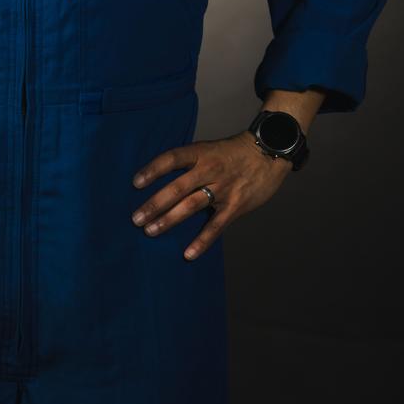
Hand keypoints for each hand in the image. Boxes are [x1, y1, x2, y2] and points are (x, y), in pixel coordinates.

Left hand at [130, 130, 292, 259]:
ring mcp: (223, 188)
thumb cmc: (233, 153)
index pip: (171, 159)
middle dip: (154, 204)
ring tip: (150, 231)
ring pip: (191, 206)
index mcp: (200, 153)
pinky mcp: (235, 206)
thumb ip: (189, 163)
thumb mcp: (209, 149)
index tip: (135, 183)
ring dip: (169, 220)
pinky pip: (216, 226)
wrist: (268, 153)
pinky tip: (188, 254)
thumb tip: (161, 179)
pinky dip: (202, 241)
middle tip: (136, 219)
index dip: (153, 170)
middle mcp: (209, 169)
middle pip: (177, 187)